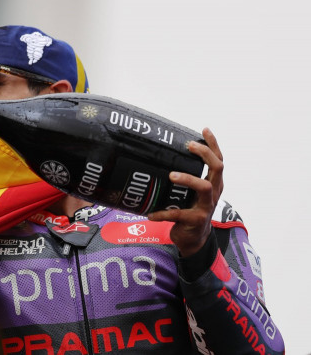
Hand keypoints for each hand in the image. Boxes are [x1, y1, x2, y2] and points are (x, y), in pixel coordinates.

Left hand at [148, 128, 223, 256]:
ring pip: (204, 187)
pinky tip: (150, 214)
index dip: (213, 144)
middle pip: (218, 168)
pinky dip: (163, 213)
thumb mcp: (191, 192)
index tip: (204, 130)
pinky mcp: (196, 220)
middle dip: (205, 154)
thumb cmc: (189, 210)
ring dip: (188, 178)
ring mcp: (206, 206)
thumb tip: (161, 156)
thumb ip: (184, 177)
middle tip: (189, 146)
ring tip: (171, 175)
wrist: (194, 239)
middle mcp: (214, 192)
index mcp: (214, 183)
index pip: (219, 160)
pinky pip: (179, 213)